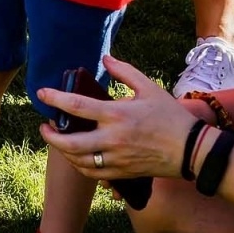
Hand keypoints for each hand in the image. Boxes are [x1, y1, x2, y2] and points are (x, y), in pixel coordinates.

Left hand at [38, 56, 203, 180]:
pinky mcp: (123, 172)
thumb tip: (105, 58)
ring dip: (62, 151)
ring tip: (57, 139)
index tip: (41, 94)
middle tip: (44, 126)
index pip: (76, 106)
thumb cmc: (171, 117)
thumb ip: (125, 71)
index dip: (54, 99)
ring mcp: (117, 159)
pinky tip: (75, 156)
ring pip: (79, 161)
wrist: (192, 150)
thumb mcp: (149, 88)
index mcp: (117, 115)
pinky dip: (79, 166)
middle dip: (50, 135)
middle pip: (70, 143)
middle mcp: (113, 139)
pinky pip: (93, 174)